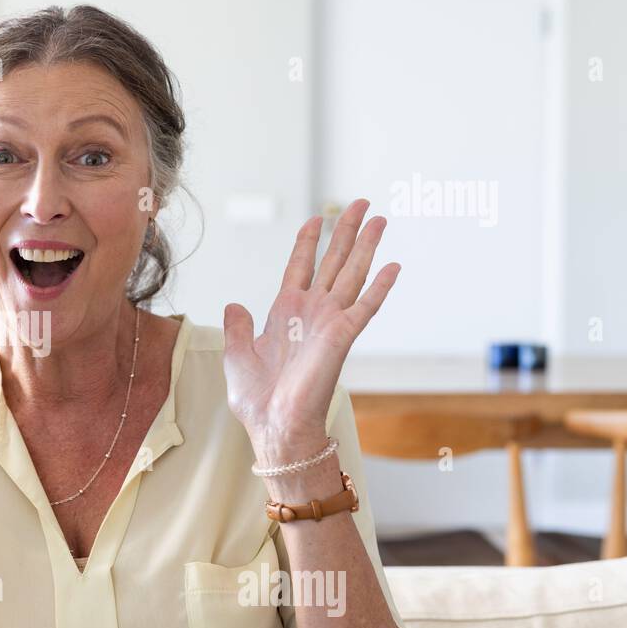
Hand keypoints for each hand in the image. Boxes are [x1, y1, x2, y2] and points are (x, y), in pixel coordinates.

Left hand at [222, 199, 397, 462]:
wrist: (274, 424)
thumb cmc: (257, 398)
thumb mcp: (237, 354)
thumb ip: (238, 326)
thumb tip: (234, 303)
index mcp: (285, 311)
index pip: (300, 266)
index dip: (308, 242)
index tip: (317, 218)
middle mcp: (311, 311)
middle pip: (333, 261)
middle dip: (347, 231)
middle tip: (363, 203)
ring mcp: (329, 321)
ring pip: (352, 274)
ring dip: (366, 247)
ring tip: (380, 219)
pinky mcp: (342, 336)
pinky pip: (365, 306)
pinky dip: (379, 287)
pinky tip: (393, 266)